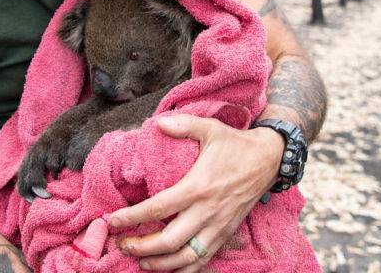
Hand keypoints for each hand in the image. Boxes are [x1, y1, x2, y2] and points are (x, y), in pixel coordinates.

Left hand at [108, 114, 283, 271]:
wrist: (269, 159)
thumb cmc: (236, 144)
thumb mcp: (210, 128)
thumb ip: (183, 124)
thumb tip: (157, 123)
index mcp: (198, 187)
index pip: (158, 208)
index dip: (131, 217)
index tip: (111, 220)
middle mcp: (207, 211)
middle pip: (168, 241)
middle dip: (140, 247)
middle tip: (121, 245)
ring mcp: (218, 227)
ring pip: (185, 257)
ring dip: (160, 264)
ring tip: (140, 261)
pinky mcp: (226, 234)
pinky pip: (203, 260)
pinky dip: (184, 269)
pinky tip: (168, 268)